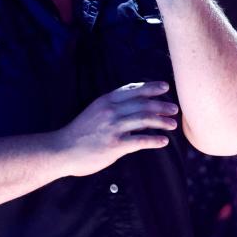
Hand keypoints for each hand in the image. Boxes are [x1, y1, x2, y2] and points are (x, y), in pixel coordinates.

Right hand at [56, 81, 177, 177]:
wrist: (61, 149)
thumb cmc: (79, 132)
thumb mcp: (94, 111)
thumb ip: (111, 106)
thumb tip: (132, 103)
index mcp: (106, 101)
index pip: (133, 90)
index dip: (151, 87)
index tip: (165, 87)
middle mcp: (111, 111)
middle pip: (143, 104)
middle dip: (161, 105)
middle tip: (174, 109)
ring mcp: (113, 128)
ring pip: (145, 120)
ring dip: (162, 121)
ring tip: (173, 124)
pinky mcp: (115, 145)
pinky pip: (140, 141)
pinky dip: (154, 141)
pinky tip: (163, 142)